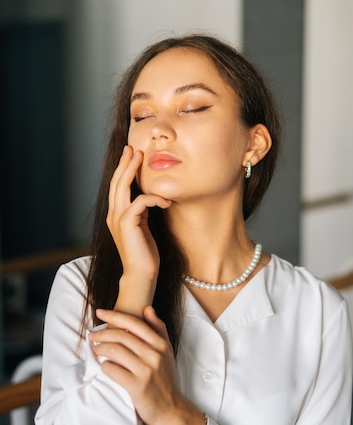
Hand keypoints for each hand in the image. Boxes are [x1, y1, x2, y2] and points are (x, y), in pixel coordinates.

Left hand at [90, 307, 204, 424]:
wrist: (171, 409)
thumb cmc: (166, 379)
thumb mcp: (167, 352)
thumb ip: (159, 329)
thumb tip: (148, 309)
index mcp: (161, 344)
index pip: (134, 323)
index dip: (114, 315)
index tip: (100, 312)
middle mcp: (154, 354)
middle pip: (122, 335)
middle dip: (102, 333)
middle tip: (92, 336)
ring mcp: (146, 370)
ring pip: (115, 351)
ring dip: (100, 348)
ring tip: (95, 350)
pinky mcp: (137, 386)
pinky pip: (113, 370)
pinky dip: (104, 366)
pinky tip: (104, 366)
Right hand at [107, 146, 171, 313]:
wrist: (142, 275)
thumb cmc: (145, 254)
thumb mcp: (144, 227)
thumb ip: (143, 212)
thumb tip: (151, 197)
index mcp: (116, 215)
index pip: (117, 187)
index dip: (123, 169)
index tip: (132, 154)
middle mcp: (113, 215)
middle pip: (116, 182)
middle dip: (125, 163)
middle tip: (134, 148)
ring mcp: (118, 220)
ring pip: (122, 187)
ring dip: (133, 171)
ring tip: (143, 160)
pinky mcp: (127, 225)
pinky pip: (140, 202)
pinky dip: (154, 198)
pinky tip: (166, 202)